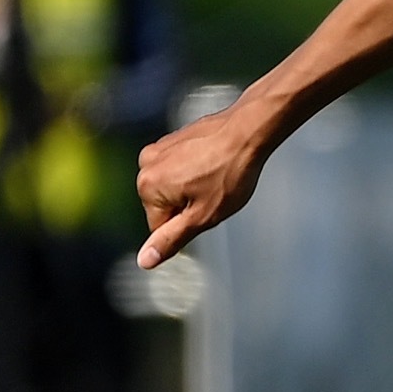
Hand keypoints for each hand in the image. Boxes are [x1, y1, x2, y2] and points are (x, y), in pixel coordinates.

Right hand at [135, 105, 272, 267]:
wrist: (248, 131)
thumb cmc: (230, 172)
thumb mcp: (202, 216)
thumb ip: (171, 240)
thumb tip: (145, 260)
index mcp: (147, 186)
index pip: (159, 227)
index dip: (187, 224)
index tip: (206, 210)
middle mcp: (146, 165)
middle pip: (164, 205)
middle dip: (188, 205)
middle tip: (214, 194)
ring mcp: (159, 148)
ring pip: (173, 187)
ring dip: (193, 188)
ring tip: (215, 178)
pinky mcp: (172, 139)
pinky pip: (180, 167)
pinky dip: (196, 170)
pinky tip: (215, 166)